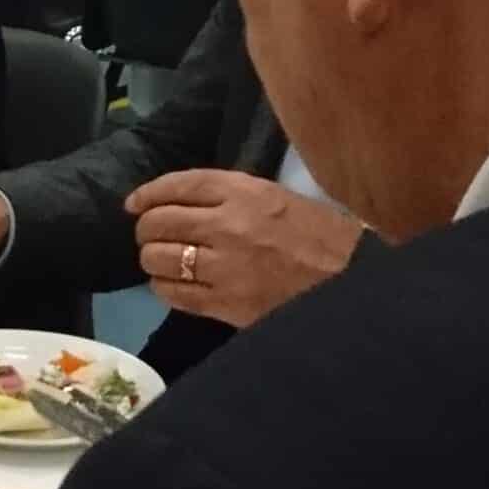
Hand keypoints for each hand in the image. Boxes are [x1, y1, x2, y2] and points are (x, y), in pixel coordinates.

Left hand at [127, 168, 363, 328]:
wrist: (354, 282)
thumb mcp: (280, 199)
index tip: (134, 203)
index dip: (149, 194)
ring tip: (159, 262)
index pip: (180, 185)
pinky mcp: (227, 303)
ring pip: (160, 259)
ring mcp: (225, 267)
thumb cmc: (323, 237)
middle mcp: (227, 225)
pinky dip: (165, 288)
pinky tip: (169, 285)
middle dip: (146, 229)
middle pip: (161, 222)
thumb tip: (183, 202)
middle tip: (149, 236)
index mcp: (245, 193)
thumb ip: (232, 197)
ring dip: (152, 259)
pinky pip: (176, 295)